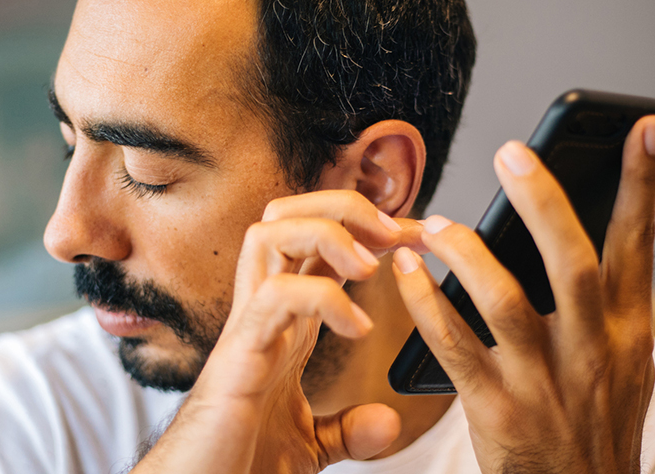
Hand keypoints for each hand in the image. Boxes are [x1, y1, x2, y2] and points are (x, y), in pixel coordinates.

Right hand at [134, 190, 416, 473]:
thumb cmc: (238, 467)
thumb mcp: (310, 446)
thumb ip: (347, 429)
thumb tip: (386, 421)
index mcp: (282, 325)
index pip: (316, 246)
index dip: (366, 228)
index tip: (417, 237)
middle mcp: (261, 314)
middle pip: (285, 215)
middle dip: (343, 206)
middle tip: (396, 234)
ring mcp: (246, 330)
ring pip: (269, 234)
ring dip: (328, 232)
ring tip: (371, 266)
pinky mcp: (238, 357)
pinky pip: (276, 295)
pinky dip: (324, 297)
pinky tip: (357, 327)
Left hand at [390, 116, 654, 472]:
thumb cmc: (597, 427)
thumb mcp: (625, 368)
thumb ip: (606, 308)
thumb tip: (580, 236)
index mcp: (628, 334)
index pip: (640, 246)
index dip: (643, 185)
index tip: (643, 128)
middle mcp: (592, 352)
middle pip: (570, 261)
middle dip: (543, 201)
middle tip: (512, 152)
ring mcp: (544, 383)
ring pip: (502, 298)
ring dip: (465, 251)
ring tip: (435, 223)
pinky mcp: (496, 410)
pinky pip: (452, 345)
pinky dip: (425, 303)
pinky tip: (407, 274)